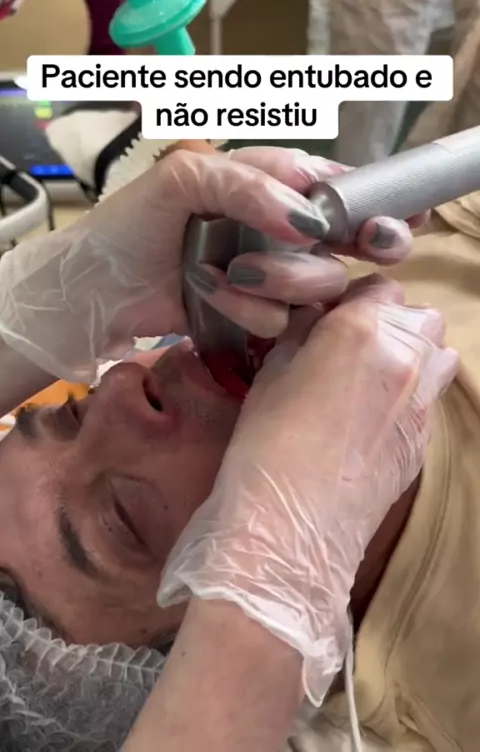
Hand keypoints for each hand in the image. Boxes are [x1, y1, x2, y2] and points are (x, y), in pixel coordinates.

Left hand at [0, 142, 425, 382]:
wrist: (96, 290)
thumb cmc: (131, 226)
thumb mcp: (185, 179)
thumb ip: (251, 184)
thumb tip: (308, 220)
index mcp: (268, 184)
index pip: (334, 184)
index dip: (367, 197)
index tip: (391, 212)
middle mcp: (278, 230)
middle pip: (349, 238)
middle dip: (361, 241)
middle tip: (370, 245)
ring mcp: (271, 276)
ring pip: (321, 282)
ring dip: (280, 279)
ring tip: (226, 271)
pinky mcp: (256, 316)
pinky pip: (283, 318)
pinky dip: (247, 309)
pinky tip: (209, 295)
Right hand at [157, 275, 456, 705]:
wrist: (291, 527)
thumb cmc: (266, 444)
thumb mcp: (271, 372)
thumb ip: (301, 334)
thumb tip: (315, 318)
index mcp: (362, 330)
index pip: (380, 288)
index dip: (355, 299)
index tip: (331, 317)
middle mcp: (405, 359)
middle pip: (420, 317)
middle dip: (391, 323)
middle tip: (352, 347)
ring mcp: (422, 403)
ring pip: (438, 356)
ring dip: (413, 356)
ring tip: (372, 379)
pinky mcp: (425, 442)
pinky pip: (429, 400)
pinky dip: (411, 396)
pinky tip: (373, 419)